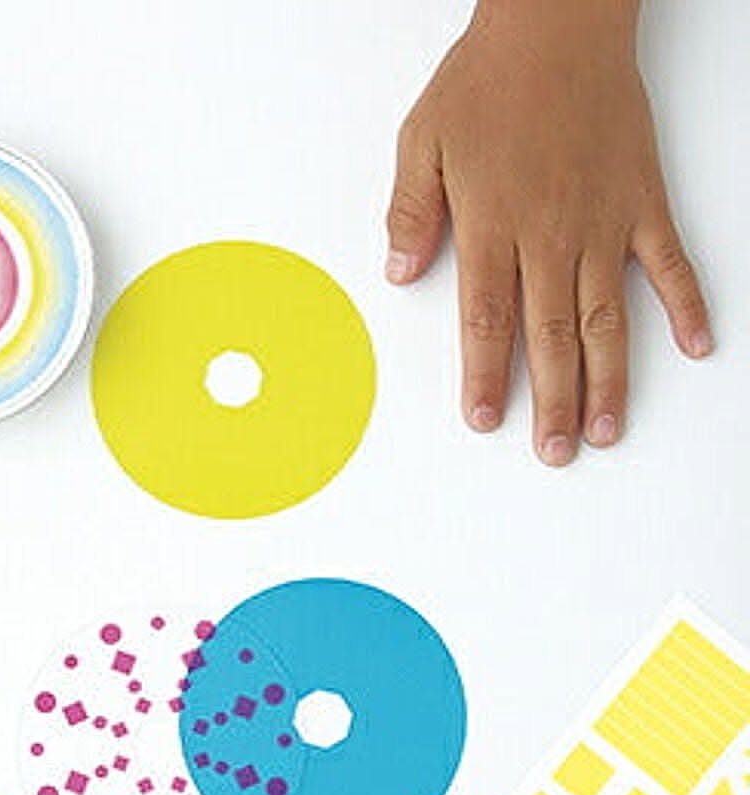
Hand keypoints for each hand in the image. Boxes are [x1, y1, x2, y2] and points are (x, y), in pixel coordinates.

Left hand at [386, 0, 711, 464]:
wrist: (558, 22)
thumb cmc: (487, 81)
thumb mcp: (422, 143)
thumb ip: (411, 214)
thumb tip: (399, 273)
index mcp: (493, 226)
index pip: (487, 322)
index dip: (487, 378)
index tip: (485, 420)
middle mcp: (551, 233)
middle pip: (551, 335)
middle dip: (551, 401)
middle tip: (553, 452)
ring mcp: (604, 221)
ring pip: (608, 316)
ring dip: (608, 378)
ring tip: (606, 429)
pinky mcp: (643, 199)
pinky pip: (670, 262)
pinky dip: (686, 305)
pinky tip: (695, 347)